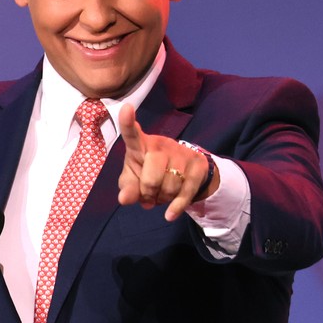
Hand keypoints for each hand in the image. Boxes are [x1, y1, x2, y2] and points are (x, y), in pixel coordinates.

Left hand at [117, 103, 215, 220]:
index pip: (132, 134)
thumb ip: (128, 188)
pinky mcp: (197, 166)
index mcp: (140, 145)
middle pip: (151, 177)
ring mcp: (181, 154)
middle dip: (148, 193)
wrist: (185, 172)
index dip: (128, 122)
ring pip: (169, 187)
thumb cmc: (150, 172)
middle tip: (149, 194)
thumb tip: (124, 199)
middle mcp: (161, 145)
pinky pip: (185, 193)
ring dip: (162, 199)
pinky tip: (170, 215)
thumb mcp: (134, 179)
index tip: (126, 107)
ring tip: (161, 194)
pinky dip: (175, 207)